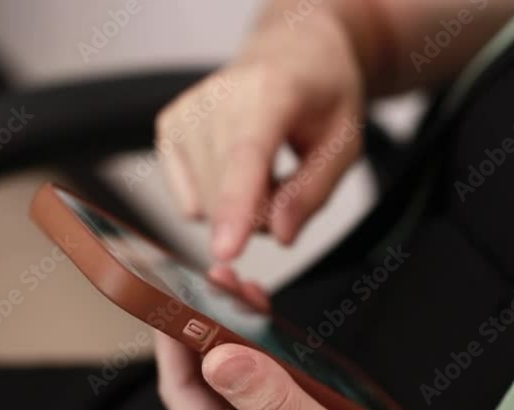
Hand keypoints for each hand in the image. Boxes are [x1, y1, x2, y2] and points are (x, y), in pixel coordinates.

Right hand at [155, 9, 364, 260]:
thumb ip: (314, 192)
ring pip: (204, 205)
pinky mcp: (168, 126)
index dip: (236, 207)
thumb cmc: (322, 96)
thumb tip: (279, 235)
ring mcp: (186, 110)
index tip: (226, 251)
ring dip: (241, 208)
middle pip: (225, 193)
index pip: (247, 157)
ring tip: (266, 168)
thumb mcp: (344, 143)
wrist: (292, 53)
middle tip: (289, 185)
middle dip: (262, 214)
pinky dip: (217, 200)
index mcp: (271, 92)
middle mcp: (218, 96)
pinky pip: (188, 202)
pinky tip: (237, 170)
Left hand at [155, 267, 513, 409]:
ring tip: (242, 298)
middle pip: (212, 387)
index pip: (185, 398)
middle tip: (214, 286)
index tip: (173, 300)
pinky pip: (284, 394)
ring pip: (249, 387)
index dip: (175, 345)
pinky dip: (280, 360)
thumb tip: (221, 358)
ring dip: (243, 342)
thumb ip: (276, 404)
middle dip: (208, 333)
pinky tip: (286, 337)